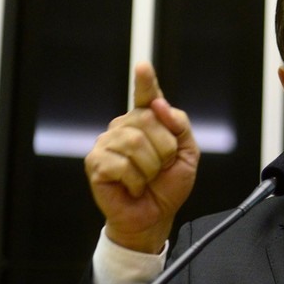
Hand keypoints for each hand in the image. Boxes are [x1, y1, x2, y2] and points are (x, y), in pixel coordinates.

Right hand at [84, 61, 198, 252]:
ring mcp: (107, 143)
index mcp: (146, 122)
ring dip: (150, 168)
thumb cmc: (167, 186)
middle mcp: (123, 127)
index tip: (144, 66)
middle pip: (149, 121)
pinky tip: (132, 187)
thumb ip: (180, 126)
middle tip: (159, 169)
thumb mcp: (187, 154)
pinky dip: (135, 181)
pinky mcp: (96, 162)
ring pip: (136, 143)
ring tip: (145, 179)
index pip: (146, 96)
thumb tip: (160, 105)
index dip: (145, 82)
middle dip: (165, 150)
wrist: (154, 217)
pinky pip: (122, 164)